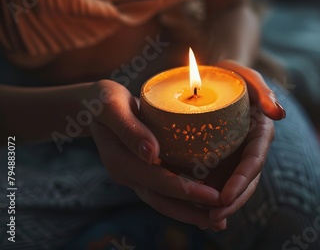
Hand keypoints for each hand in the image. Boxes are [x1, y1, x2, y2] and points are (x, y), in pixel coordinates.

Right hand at [88, 80, 226, 229]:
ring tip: (219, 222)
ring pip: (165, 201)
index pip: (159, 182)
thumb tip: (152, 154)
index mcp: (120, 162)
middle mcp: (129, 175)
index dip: (188, 191)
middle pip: (163, 201)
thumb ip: (130, 129)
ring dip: (191, 213)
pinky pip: (166, 190)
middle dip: (193, 213)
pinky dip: (186, 199)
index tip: (215, 197)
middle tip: (222, 221)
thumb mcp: (112, 106)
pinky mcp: (145, 172)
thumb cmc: (102, 100)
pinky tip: (207, 204)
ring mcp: (136, 176)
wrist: (93, 105)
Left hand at [208, 61, 285, 224]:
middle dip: (232, 202)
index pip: (254, 161)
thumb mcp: (247, 76)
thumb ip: (264, 91)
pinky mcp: (219, 158)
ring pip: (231, 186)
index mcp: (260, 133)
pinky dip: (207, 197)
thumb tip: (279, 114)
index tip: (225, 196)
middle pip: (246, 181)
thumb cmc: (232, 75)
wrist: (213, 78)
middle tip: (213, 218)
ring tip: (205, 222)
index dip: (242, 181)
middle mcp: (249, 148)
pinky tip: (194, 211)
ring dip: (220, 206)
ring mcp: (235, 156)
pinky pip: (216, 180)